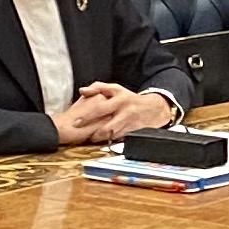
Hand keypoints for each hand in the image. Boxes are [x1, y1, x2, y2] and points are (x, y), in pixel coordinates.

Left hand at [57, 84, 173, 145]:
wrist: (152, 109)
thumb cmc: (129, 98)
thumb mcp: (115, 89)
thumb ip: (98, 88)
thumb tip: (82, 90)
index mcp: (119, 100)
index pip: (100, 109)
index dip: (87, 116)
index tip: (76, 122)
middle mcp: (125, 112)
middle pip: (106, 127)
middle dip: (94, 133)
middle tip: (84, 136)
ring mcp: (129, 124)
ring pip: (112, 135)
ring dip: (100, 138)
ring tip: (91, 138)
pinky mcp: (132, 133)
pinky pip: (118, 139)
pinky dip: (109, 140)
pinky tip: (102, 140)